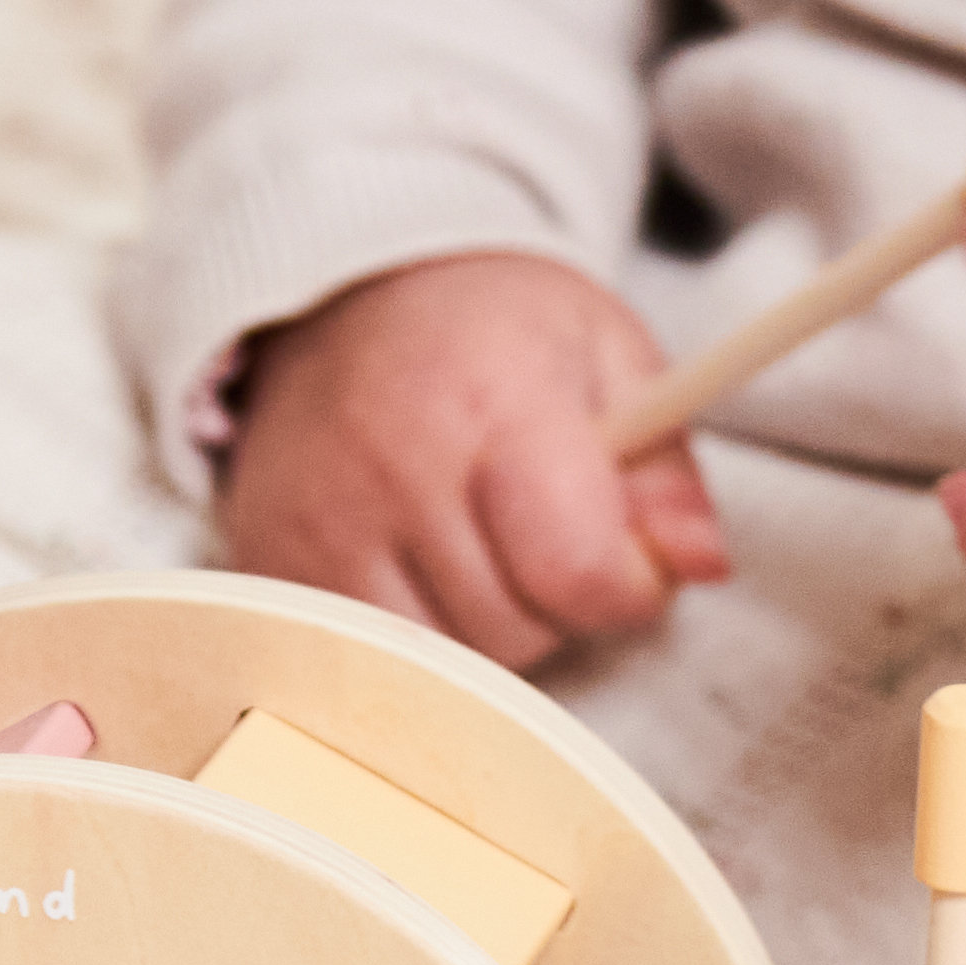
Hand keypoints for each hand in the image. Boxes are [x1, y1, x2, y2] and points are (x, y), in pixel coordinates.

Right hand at [219, 254, 728, 671]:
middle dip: (547, 606)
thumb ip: (664, 470)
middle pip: (513, 632)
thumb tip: (695, 563)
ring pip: (443, 667)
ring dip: (478, 634)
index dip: (623, 585)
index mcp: (493, 398)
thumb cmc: (486, 332)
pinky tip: (411, 573)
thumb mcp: (606, 356)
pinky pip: (368, 666)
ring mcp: (319, 527)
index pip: (578, 568)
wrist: (338, 298)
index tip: (621, 558)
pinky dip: (409, 641)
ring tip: (469, 552)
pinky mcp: (270, 570)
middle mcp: (392, 467)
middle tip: (531, 536)